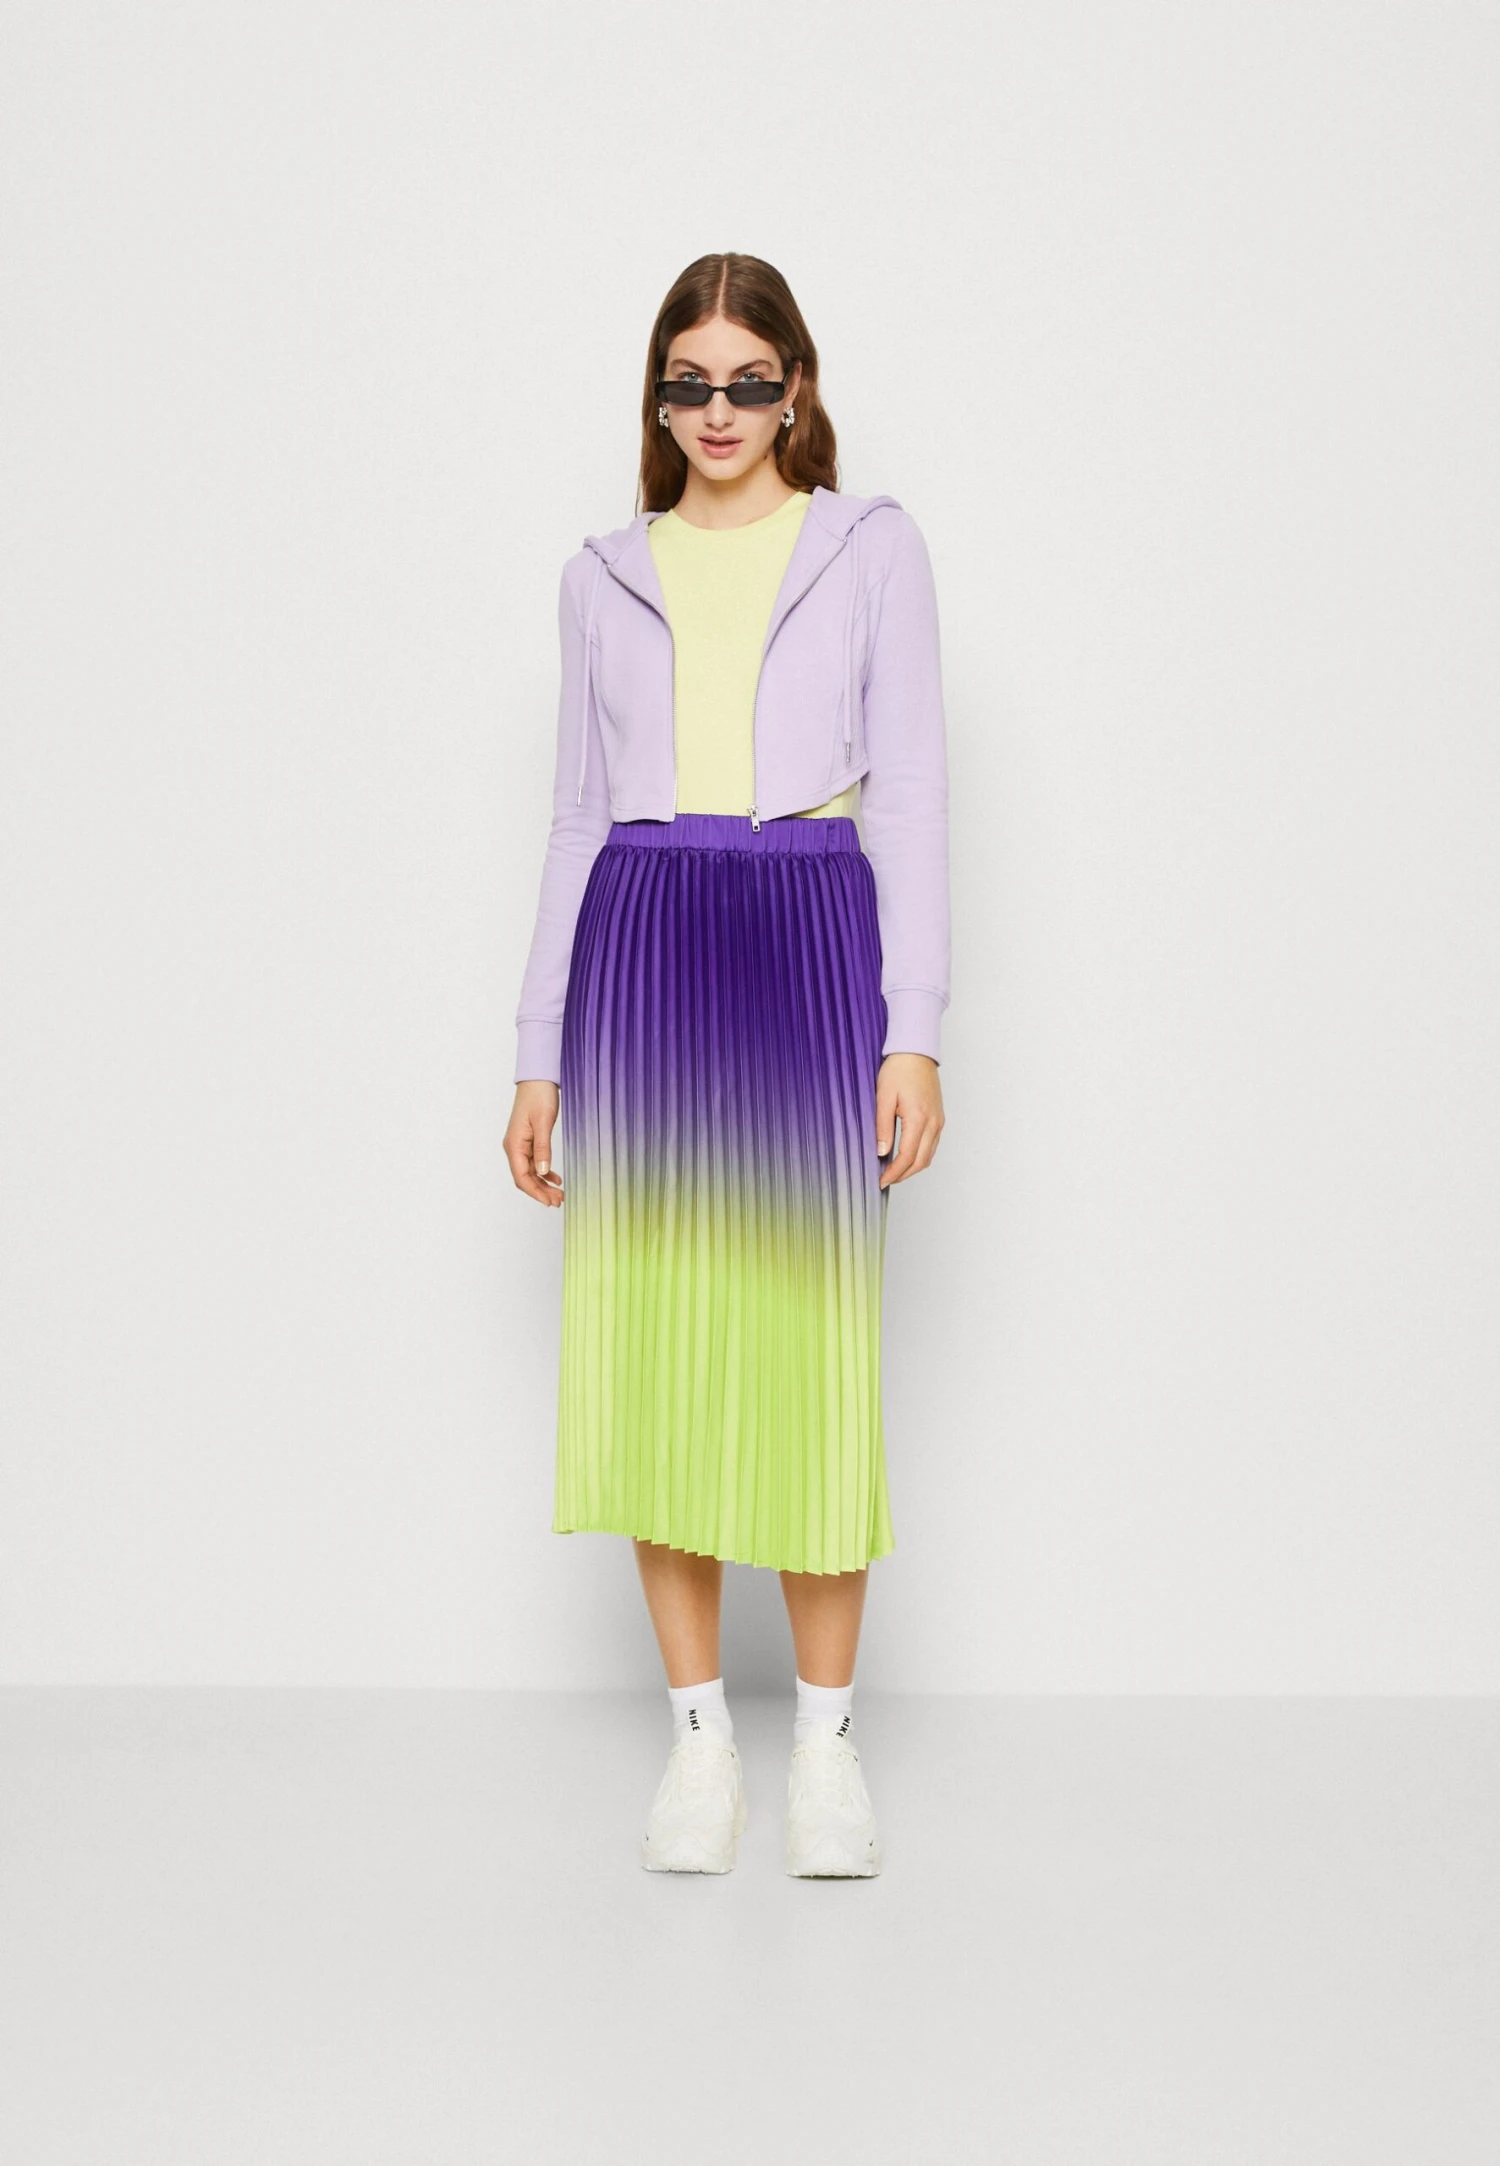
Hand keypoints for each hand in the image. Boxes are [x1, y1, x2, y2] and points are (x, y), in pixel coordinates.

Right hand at [506, 1081, 564, 1206]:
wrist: (538, 1078)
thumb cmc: (538, 1096)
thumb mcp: (543, 1122)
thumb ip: (542, 1148)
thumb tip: (543, 1172)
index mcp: (514, 1144)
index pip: (521, 1177)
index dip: (535, 1192)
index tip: (549, 1201)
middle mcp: (514, 1147)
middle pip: (525, 1178)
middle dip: (540, 1192)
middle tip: (558, 1201)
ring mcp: (520, 1144)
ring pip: (530, 1172)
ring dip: (543, 1184)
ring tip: (559, 1194)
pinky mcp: (528, 1140)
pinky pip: (534, 1162)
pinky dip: (544, 1172)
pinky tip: (555, 1178)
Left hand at [875, 1053, 943, 1187]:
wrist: (916, 1052)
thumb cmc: (899, 1069)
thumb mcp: (884, 1097)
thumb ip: (882, 1127)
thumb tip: (881, 1152)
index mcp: (919, 1118)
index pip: (907, 1157)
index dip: (893, 1173)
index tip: (881, 1180)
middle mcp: (933, 1123)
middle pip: (921, 1162)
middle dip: (903, 1175)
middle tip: (885, 1180)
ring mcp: (939, 1121)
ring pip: (928, 1156)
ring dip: (912, 1168)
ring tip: (893, 1171)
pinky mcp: (939, 1118)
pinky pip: (932, 1145)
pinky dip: (919, 1156)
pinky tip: (905, 1157)